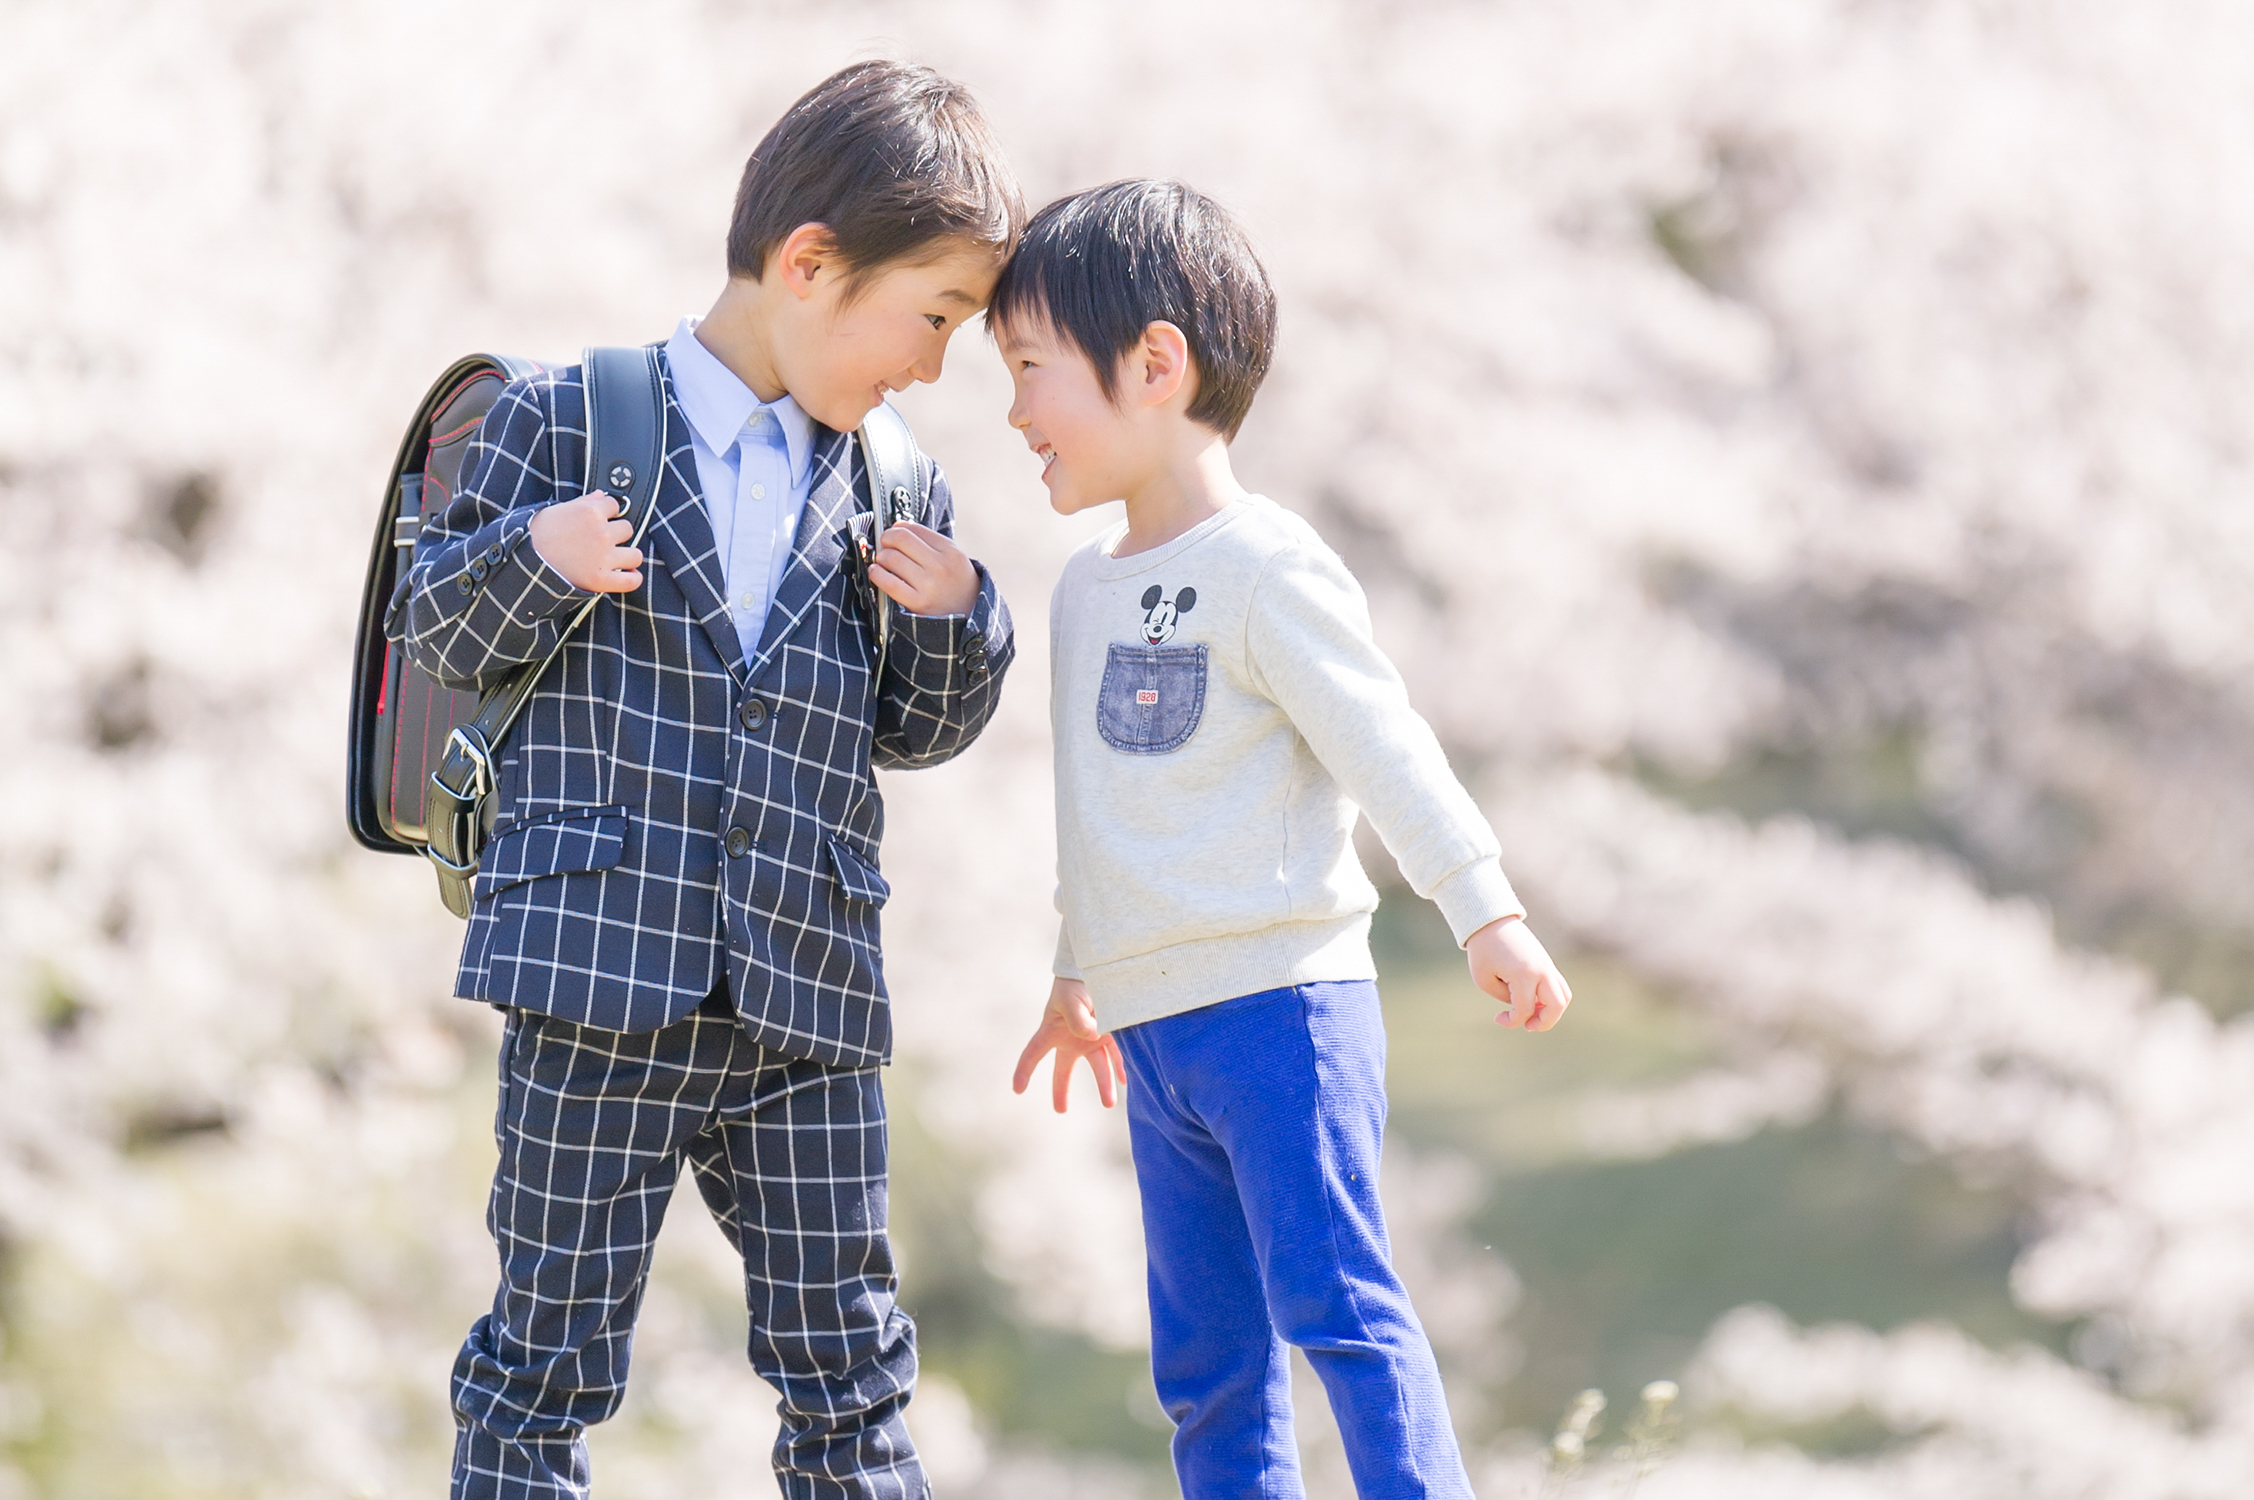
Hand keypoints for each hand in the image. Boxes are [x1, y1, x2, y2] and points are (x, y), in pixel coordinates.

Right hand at [528, 492, 642, 592]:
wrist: (521, 562)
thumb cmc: (534, 535)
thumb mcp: (555, 511)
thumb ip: (583, 502)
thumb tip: (601, 495)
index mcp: (590, 512)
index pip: (614, 505)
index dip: (607, 513)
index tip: (599, 520)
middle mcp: (601, 533)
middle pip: (627, 529)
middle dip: (616, 534)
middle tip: (601, 541)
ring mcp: (603, 557)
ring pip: (635, 555)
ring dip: (627, 557)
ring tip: (615, 559)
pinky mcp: (601, 579)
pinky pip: (631, 581)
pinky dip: (632, 579)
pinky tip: (627, 576)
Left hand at [868, 521, 977, 615]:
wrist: (969, 615)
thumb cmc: (956, 584)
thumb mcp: (953, 558)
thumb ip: (929, 541)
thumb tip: (897, 526)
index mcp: (950, 551)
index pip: (914, 529)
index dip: (898, 528)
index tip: (893, 534)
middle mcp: (940, 566)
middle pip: (901, 539)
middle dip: (886, 539)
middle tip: (885, 545)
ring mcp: (929, 585)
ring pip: (891, 558)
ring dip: (881, 557)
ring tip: (883, 562)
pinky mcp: (918, 602)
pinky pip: (889, 583)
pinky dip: (877, 574)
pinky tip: (876, 572)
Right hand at [1012, 977, 1126, 1112]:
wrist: (1096, 969)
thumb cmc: (1075, 983)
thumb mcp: (1070, 1000)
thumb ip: (1078, 1019)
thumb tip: (1093, 1037)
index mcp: (1052, 1030)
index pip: (1033, 1053)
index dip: (1024, 1071)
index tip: (1018, 1090)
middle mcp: (1071, 1038)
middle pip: (1063, 1069)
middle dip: (1061, 1090)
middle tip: (1060, 1110)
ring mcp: (1091, 1037)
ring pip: (1097, 1067)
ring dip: (1104, 1085)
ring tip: (1109, 1104)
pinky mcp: (1109, 1033)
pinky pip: (1116, 1054)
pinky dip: (1121, 1068)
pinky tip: (1125, 1082)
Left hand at [1468, 915, 1572, 1030]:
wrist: (1490, 921)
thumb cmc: (1483, 950)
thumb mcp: (1484, 980)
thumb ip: (1506, 998)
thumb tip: (1524, 1007)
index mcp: (1523, 974)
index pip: (1526, 1010)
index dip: (1512, 1021)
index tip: (1497, 1018)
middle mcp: (1541, 970)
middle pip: (1557, 1006)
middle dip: (1544, 1023)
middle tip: (1527, 1026)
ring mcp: (1547, 965)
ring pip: (1564, 996)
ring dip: (1551, 1011)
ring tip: (1531, 1013)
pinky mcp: (1547, 962)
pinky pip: (1558, 986)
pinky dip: (1551, 999)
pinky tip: (1532, 1000)